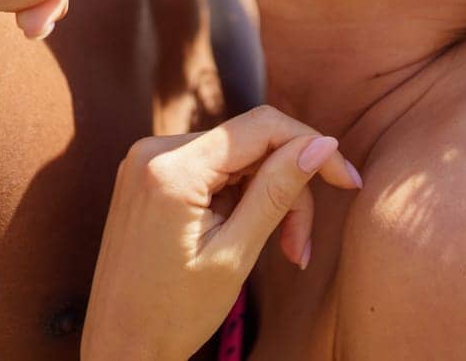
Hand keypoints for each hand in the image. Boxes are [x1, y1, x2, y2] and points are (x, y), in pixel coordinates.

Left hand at [81, 106, 363, 360]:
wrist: (118, 347)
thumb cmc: (173, 313)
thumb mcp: (235, 254)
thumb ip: (277, 191)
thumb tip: (321, 143)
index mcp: (171, 168)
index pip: (262, 127)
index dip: (311, 148)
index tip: (348, 181)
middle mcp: (152, 150)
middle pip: (250, 145)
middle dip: (286, 188)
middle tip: (299, 247)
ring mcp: (145, 161)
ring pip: (234, 158)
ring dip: (265, 198)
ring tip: (281, 252)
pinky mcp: (147, 175)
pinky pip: (209, 169)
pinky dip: (236, 198)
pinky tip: (243, 236)